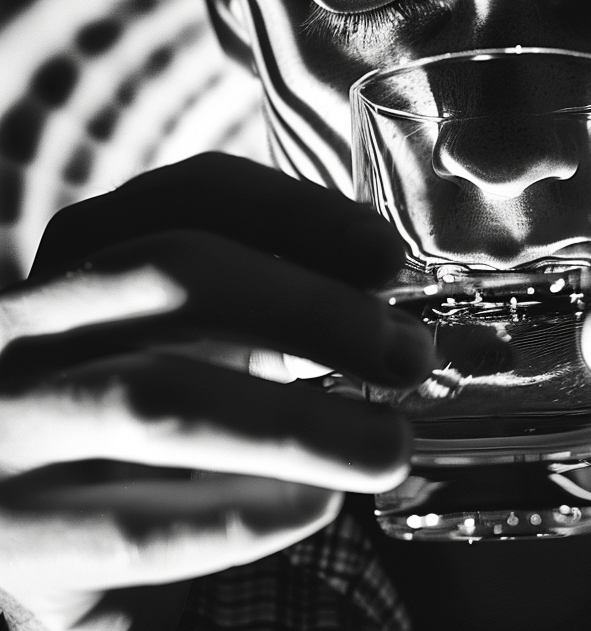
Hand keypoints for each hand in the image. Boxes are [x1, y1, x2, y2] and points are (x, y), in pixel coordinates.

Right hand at [0, 153, 433, 630]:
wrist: (63, 536)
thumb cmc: (162, 405)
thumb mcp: (204, 331)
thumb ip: (274, 301)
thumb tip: (393, 310)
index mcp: (85, 252)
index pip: (191, 192)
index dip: (299, 212)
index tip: (386, 256)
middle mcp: (27, 322)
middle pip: (172, 273)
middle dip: (310, 308)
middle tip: (408, 354)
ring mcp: (7, 427)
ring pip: (156, 399)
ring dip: (298, 421)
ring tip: (388, 445)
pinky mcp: (13, 542)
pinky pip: (135, 524)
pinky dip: (244, 511)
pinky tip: (314, 503)